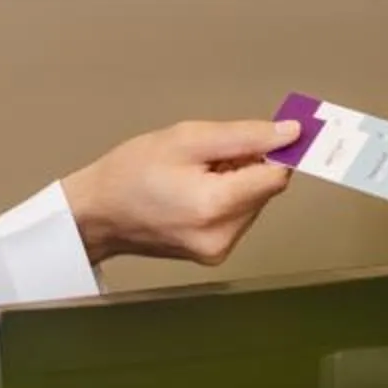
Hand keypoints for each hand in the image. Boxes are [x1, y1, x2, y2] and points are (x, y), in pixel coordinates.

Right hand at [63, 117, 298, 266]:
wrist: (97, 213)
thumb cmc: (130, 173)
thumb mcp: (186, 139)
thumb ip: (244, 136)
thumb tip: (290, 133)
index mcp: (215, 206)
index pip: (276, 176)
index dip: (275, 150)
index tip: (268, 134)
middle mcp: (221, 236)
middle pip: (265, 190)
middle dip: (246, 165)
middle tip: (207, 155)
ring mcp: (218, 250)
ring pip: (253, 202)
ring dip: (236, 182)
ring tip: (194, 174)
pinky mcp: (213, 254)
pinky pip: (237, 216)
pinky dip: (225, 199)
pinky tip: (194, 191)